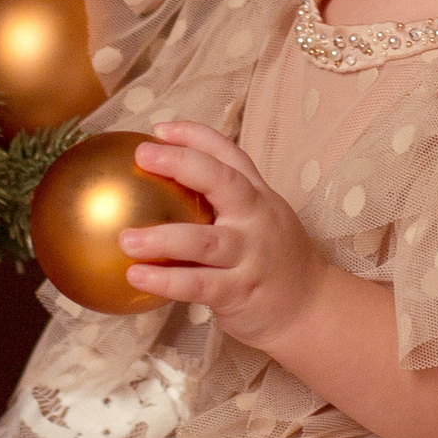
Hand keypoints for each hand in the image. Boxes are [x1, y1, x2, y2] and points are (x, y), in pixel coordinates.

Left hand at [123, 122, 322, 353]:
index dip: (195, 136)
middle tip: (143, 155)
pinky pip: (198, 285)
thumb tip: (162, 185)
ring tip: (126, 238)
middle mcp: (257, 219)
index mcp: (259, 197)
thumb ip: (223, 203)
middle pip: (223, 182)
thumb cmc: (274, 260)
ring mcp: (250, 256)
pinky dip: (165, 280)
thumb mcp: (260, 221)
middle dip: (182, 163)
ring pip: (204, 241)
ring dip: (162, 238)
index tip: (159, 129)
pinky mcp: (240, 291)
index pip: (230, 155)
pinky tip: (135, 276)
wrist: (311, 308)